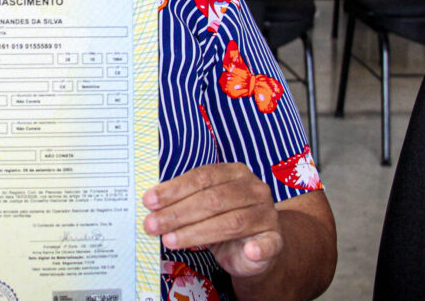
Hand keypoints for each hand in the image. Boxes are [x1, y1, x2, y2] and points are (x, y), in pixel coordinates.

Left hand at [143, 163, 281, 278]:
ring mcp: (267, 213)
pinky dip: (259, 248)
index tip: (150, 201)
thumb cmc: (222, 221)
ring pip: (231, 222)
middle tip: (153, 224)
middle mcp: (254, 188)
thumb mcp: (203, 206)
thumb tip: (151, 202)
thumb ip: (183, 201)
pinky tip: (249, 251)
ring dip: (196, 233)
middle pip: (213, 199)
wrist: (252, 247)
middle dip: (178, 213)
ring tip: (170, 240)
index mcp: (235, 173)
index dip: (174, 189)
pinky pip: (269, 244)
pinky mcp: (275, 239)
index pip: (202, 177)